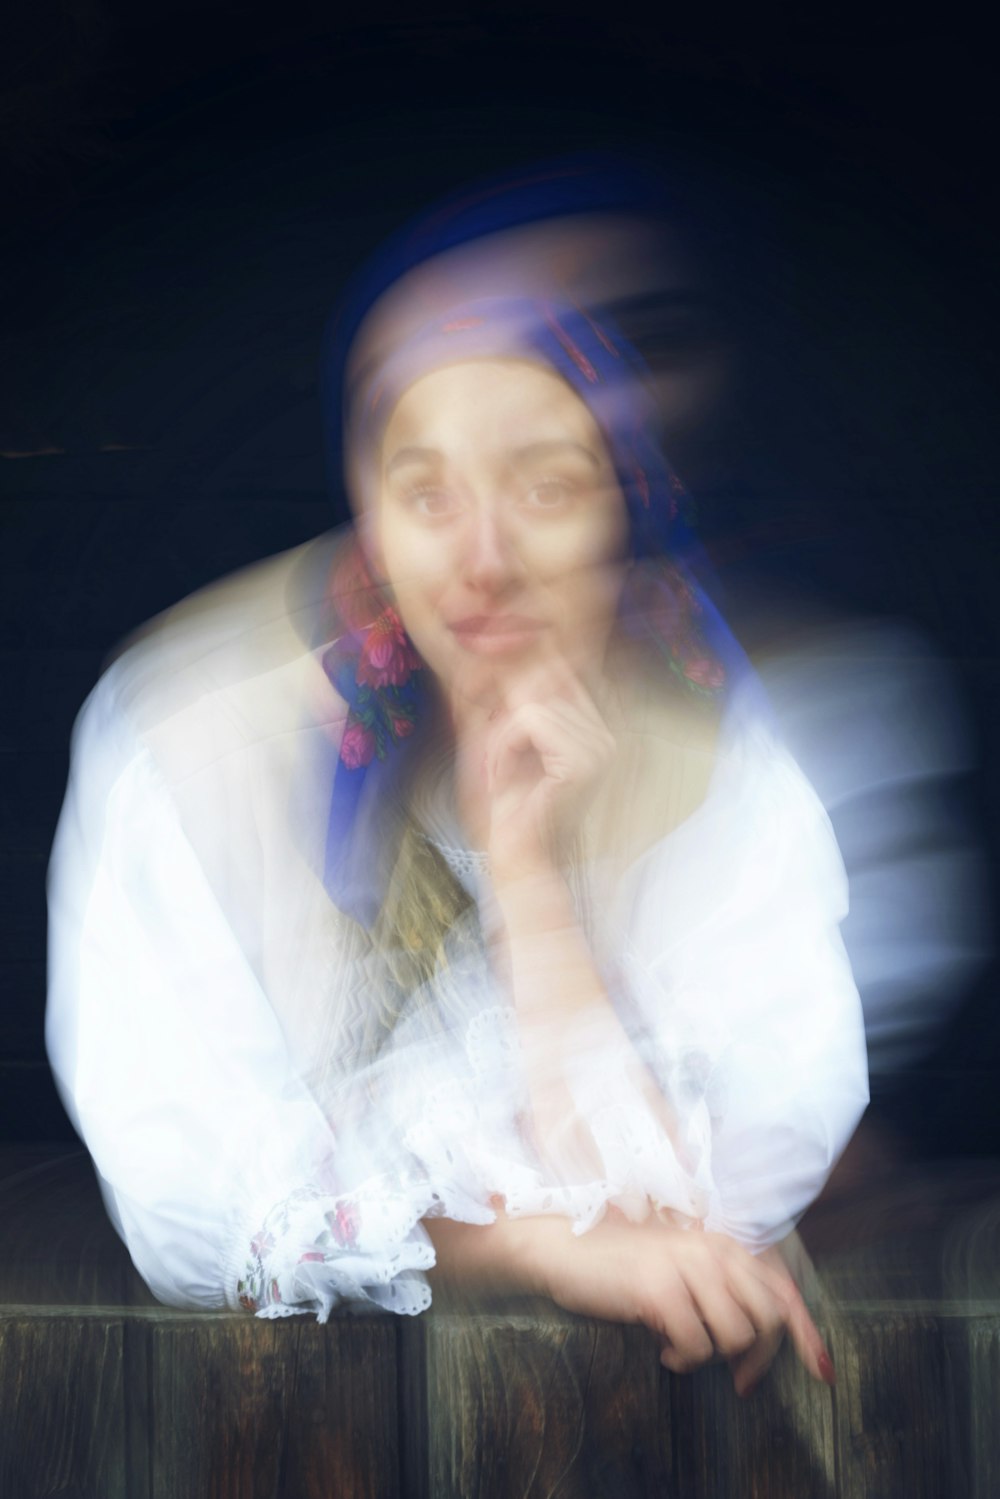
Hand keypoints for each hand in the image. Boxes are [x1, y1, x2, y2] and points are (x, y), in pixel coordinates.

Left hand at [484, 652, 615, 884]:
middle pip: (542, 681)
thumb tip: (508, 644)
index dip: (518, 691)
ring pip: (530, 703)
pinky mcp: (584, 761)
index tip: (503, 735)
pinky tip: (507, 779)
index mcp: (598, 726)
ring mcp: (602, 748)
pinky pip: (528, 721)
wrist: (515, 855)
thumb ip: (513, 694)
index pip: (557, 671)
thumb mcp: (507, 736)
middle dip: (507, 717)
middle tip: (500, 760)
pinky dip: (504, 747)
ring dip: (502, 739)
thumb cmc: (508, 802)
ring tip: (504, 772)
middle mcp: (608, 734)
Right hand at [537, 1215, 833, 1396]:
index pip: (782, 1289)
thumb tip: (762, 1334)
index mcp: (721, 1243)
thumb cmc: (622, 1263)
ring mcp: (686, 1267)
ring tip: (685, 1348)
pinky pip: (696, 1346)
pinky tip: (664, 1350)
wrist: (566, 1246)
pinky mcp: (659, 1290)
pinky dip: (683, 1359)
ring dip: (714, 1354)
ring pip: (736, 1334)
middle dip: (759, 1357)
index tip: (822, 1370)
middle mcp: (711, 1250)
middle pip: (768, 1318)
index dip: (807, 1333)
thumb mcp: (680, 1264)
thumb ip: (721, 1285)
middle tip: (738, 1377)